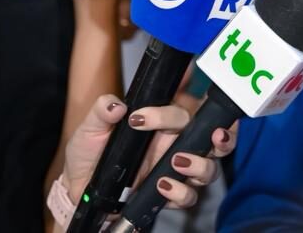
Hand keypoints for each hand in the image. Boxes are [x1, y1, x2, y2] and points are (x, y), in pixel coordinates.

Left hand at [61, 94, 234, 212]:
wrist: (78, 189)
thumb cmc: (88, 155)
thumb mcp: (90, 129)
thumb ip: (101, 112)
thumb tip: (116, 105)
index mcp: (161, 125)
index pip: (182, 112)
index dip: (168, 114)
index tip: (140, 119)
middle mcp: (174, 146)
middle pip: (213, 138)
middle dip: (224, 135)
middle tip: (215, 135)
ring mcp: (174, 171)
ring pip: (209, 168)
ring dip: (201, 165)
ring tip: (177, 164)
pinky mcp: (168, 195)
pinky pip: (188, 196)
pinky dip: (180, 192)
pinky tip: (162, 187)